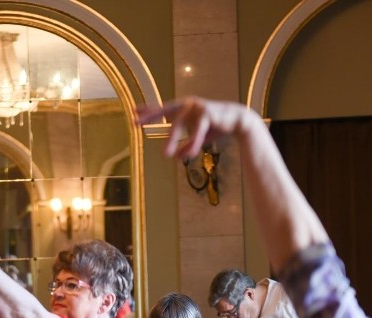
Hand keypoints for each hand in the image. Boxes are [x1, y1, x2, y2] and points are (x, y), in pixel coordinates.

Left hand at [136, 97, 258, 159]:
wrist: (237, 122)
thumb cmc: (214, 127)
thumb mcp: (197, 137)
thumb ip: (185, 145)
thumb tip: (175, 158)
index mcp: (184, 108)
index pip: (163, 108)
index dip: (148, 110)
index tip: (134, 110)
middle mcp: (188, 104)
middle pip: (165, 110)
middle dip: (150, 115)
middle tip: (135, 122)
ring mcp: (197, 107)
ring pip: (179, 124)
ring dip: (172, 140)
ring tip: (165, 155)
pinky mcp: (207, 114)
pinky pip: (196, 133)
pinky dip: (192, 145)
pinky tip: (188, 155)